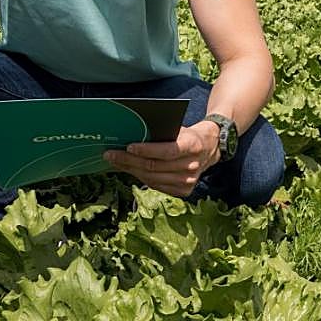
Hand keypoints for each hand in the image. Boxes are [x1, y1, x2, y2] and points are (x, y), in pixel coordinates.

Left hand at [104, 121, 220, 197]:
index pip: (166, 151)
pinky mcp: (184, 191)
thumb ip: (160, 134)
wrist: (209, 149)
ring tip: (116, 163)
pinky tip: (129, 170)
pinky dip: (141, 178)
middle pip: (154, 167)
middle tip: (111, 155)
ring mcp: (188, 181)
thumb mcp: (178, 129)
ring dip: (131, 170)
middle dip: (129, 161)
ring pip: (152, 178)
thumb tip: (131, 136)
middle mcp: (191, 166)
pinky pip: (156, 186)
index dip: (146, 150)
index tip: (128, 146)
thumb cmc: (187, 136)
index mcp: (192, 146)